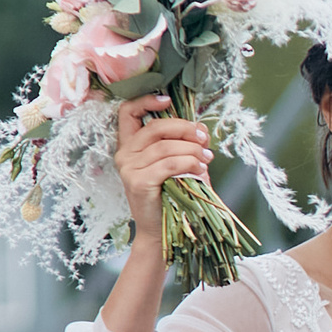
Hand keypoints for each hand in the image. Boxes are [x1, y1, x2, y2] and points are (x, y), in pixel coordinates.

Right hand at [113, 93, 209, 232]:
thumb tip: (200, 127)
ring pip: (165, 147)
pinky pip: (168, 164)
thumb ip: (183, 144)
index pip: (127, 113)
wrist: (162, 230)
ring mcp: (129, 168)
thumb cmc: (171, 195)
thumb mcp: (176, 164)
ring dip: (192, 150)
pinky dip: (189, 163)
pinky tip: (200, 170)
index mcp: (130, 146)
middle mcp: (125, 154)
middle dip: (184, 129)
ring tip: (207, 159)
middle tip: (204, 139)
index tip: (168, 101)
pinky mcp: (138, 182)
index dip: (146, 102)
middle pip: (155, 127)